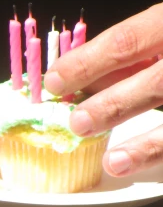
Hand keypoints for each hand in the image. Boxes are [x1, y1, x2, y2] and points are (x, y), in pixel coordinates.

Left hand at [44, 3, 162, 176]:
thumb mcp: (152, 40)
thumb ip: (122, 61)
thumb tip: (76, 86)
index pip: (127, 41)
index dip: (87, 63)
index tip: (54, 82)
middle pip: (157, 80)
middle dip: (113, 104)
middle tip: (77, 124)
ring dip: (146, 143)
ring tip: (113, 161)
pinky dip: (156, 152)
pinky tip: (129, 166)